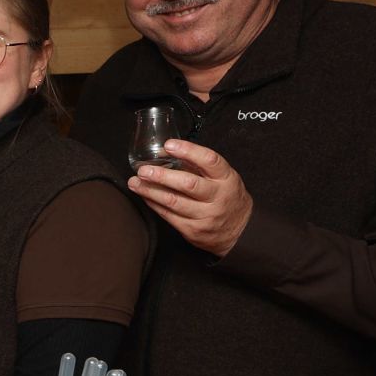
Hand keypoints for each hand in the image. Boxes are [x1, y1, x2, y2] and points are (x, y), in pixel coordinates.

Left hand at [130, 139, 254, 256]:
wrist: (240, 231)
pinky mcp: (193, 230)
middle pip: (188, 184)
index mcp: (227, 179)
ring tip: (135, 182)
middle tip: (143, 170)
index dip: (188, 151)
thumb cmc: (226, 197)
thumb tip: (166, 152)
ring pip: (174, 202)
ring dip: (150, 191)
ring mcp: (206, 215)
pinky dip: (154, 204)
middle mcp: (218, 197)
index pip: (209, 161)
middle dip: (162, 176)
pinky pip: (169, 216)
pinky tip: (145, 195)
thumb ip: (198, 165)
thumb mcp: (222, 178)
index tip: (169, 145)